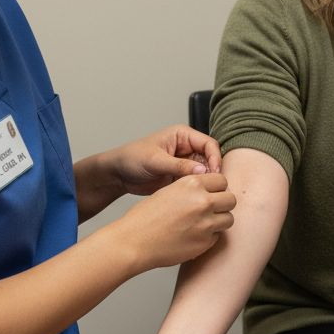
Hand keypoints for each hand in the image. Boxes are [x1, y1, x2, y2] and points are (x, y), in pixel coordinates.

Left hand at [109, 125, 223, 196]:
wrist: (118, 175)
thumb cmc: (132, 159)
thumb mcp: (155, 161)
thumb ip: (179, 166)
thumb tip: (202, 171)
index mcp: (182, 136)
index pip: (208, 144)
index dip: (215, 157)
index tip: (215, 172)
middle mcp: (186, 148)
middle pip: (210, 158)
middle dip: (212, 172)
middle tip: (211, 186)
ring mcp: (185, 163)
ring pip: (205, 172)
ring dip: (206, 182)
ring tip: (203, 193)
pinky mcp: (181, 177)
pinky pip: (196, 183)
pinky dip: (198, 189)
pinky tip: (195, 197)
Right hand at [114, 173, 235, 269]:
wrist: (133, 242)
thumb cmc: (145, 217)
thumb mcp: (168, 192)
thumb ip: (191, 190)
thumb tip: (210, 191)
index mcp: (192, 184)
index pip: (222, 180)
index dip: (217, 188)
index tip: (211, 194)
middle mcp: (202, 201)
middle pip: (231, 199)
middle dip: (223, 204)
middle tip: (211, 210)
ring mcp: (206, 223)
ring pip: (229, 219)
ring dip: (219, 221)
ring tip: (203, 224)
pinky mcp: (205, 242)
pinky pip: (218, 236)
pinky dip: (210, 237)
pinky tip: (193, 237)